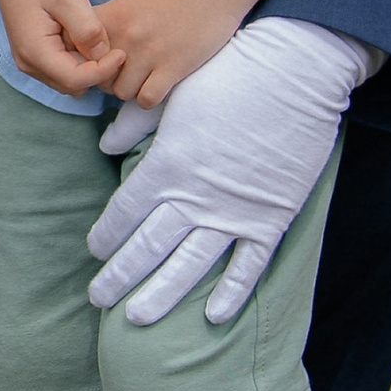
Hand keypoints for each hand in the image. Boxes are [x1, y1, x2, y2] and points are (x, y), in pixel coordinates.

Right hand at [0, 0, 117, 95]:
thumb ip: (88, 30)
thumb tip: (103, 55)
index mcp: (35, 52)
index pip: (76, 79)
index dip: (104, 71)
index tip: (122, 52)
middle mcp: (29, 64)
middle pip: (73, 85)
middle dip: (95, 70)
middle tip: (108, 44)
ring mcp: (30, 63)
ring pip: (69, 80)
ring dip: (86, 65)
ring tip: (90, 36)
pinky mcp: (34, 57)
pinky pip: (62, 70)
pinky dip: (76, 60)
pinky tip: (79, 36)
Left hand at [86, 17, 372, 325]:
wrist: (295, 71)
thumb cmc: (229, 74)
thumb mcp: (172, 94)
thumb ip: (135, 124)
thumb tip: (104, 146)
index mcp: (166, 166)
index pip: (123, 213)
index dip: (105, 235)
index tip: (94, 249)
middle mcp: (194, 197)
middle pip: (146, 248)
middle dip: (118, 277)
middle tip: (97, 298)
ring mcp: (233, 213)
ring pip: (188, 266)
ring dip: (159, 295)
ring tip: (135, 320)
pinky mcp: (270, 219)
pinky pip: (248, 267)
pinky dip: (231, 293)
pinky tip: (211, 316)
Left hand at [91, 0, 260, 106]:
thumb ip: (112, 20)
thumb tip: (93, 44)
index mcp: (113, 17)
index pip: (79, 51)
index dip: (87, 60)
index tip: (100, 60)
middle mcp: (126, 37)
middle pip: (99, 78)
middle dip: (110, 79)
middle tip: (126, 71)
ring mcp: (149, 54)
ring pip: (121, 93)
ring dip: (131, 89)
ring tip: (145, 77)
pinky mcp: (173, 68)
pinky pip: (146, 99)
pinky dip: (150, 96)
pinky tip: (160, 83)